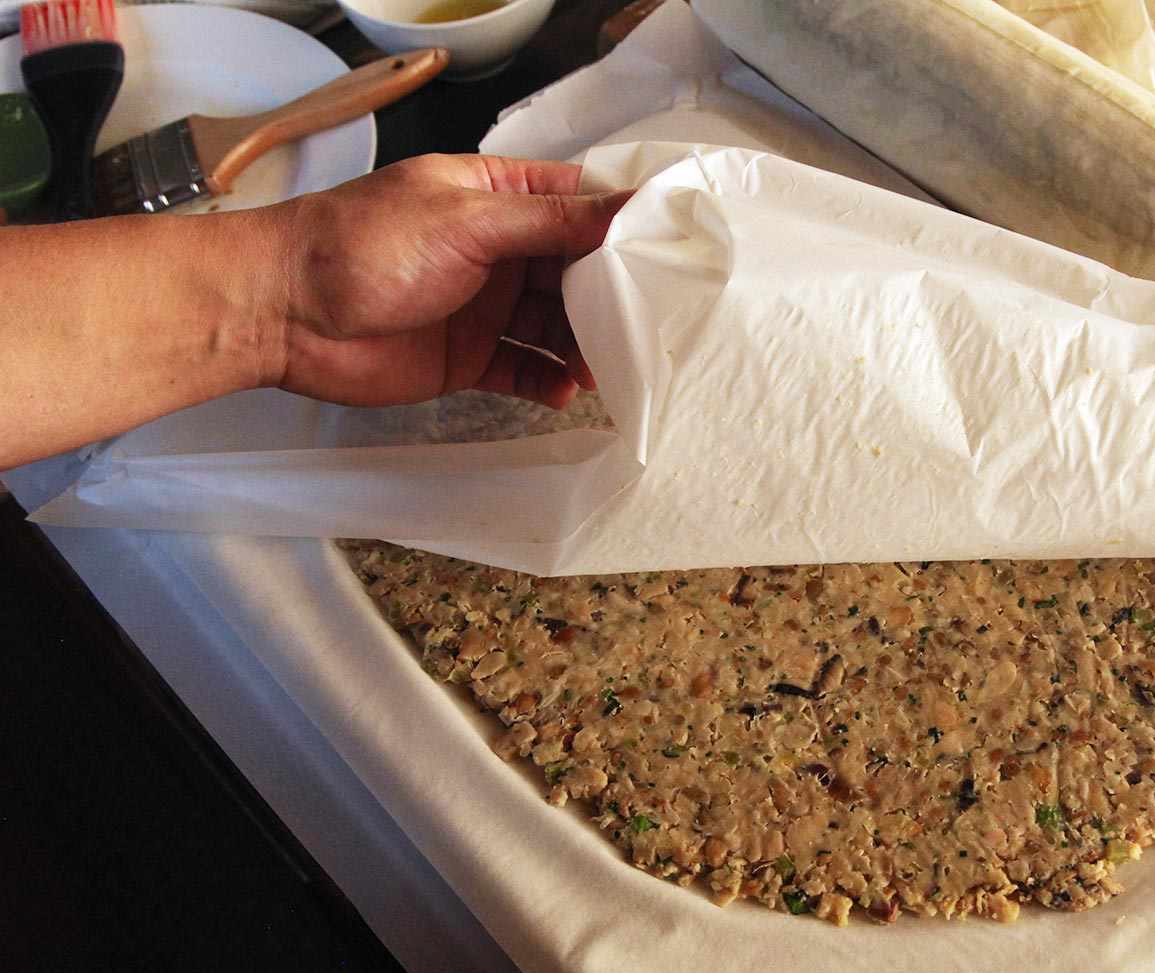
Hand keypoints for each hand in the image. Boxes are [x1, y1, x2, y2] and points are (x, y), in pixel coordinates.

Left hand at [271, 153, 629, 410]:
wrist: (284, 313)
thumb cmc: (362, 246)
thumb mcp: (466, 220)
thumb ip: (549, 221)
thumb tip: (626, 207)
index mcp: (497, 197)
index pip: (578, 204)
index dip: (622, 225)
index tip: (668, 249)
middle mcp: (498, 250)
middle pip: (577, 272)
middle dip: (612, 297)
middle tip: (649, 322)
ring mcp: (485, 305)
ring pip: (556, 325)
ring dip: (585, 345)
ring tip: (609, 366)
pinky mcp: (469, 357)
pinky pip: (524, 369)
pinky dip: (547, 382)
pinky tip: (565, 391)